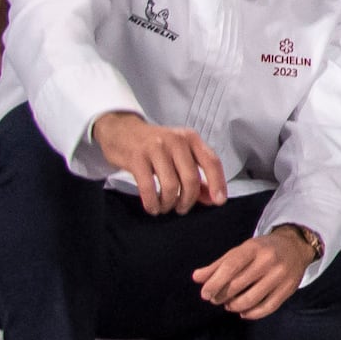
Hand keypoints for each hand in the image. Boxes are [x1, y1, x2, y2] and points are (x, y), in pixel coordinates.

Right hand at [92, 109, 228, 215]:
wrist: (121, 130)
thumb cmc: (154, 146)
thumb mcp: (179, 154)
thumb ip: (197, 174)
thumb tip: (212, 199)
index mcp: (191, 138)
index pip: (212, 162)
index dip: (218, 184)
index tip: (219, 202)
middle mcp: (176, 141)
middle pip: (191, 179)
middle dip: (188, 200)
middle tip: (182, 208)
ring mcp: (156, 148)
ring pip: (171, 186)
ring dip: (169, 203)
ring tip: (165, 207)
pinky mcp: (137, 158)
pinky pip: (149, 187)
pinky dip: (152, 202)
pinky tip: (153, 207)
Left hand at [192, 223, 317, 319]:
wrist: (296, 246)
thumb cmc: (261, 250)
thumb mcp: (240, 251)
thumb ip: (218, 265)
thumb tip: (196, 278)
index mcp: (253, 248)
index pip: (231, 266)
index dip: (215, 282)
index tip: (205, 294)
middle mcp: (268, 261)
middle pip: (238, 284)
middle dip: (221, 296)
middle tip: (215, 299)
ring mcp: (280, 276)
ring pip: (252, 299)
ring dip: (234, 306)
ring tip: (229, 304)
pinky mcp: (289, 289)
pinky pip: (267, 308)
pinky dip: (251, 314)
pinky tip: (243, 312)